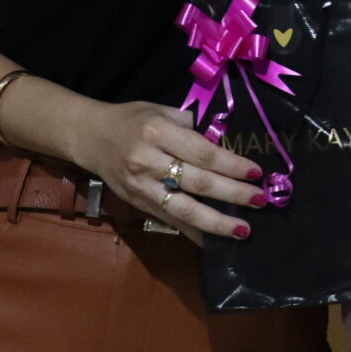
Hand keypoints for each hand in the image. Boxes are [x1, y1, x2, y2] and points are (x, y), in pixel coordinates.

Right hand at [69, 100, 266, 241]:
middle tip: (260, 201)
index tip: (257, 173)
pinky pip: (170, 221)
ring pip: (184, 210)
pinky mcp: (138, 205)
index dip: (231, 165)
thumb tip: (222, 145)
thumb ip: (190, 127)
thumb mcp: (160, 110)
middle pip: (198, 183)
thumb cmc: (130, 120)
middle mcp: (149, 162)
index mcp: (157, 133)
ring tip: (243, 230)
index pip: (202, 153)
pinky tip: (214, 241)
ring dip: (216, 223)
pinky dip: (194, 233)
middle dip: (232, 194)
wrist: (90, 137)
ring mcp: (142, 187)